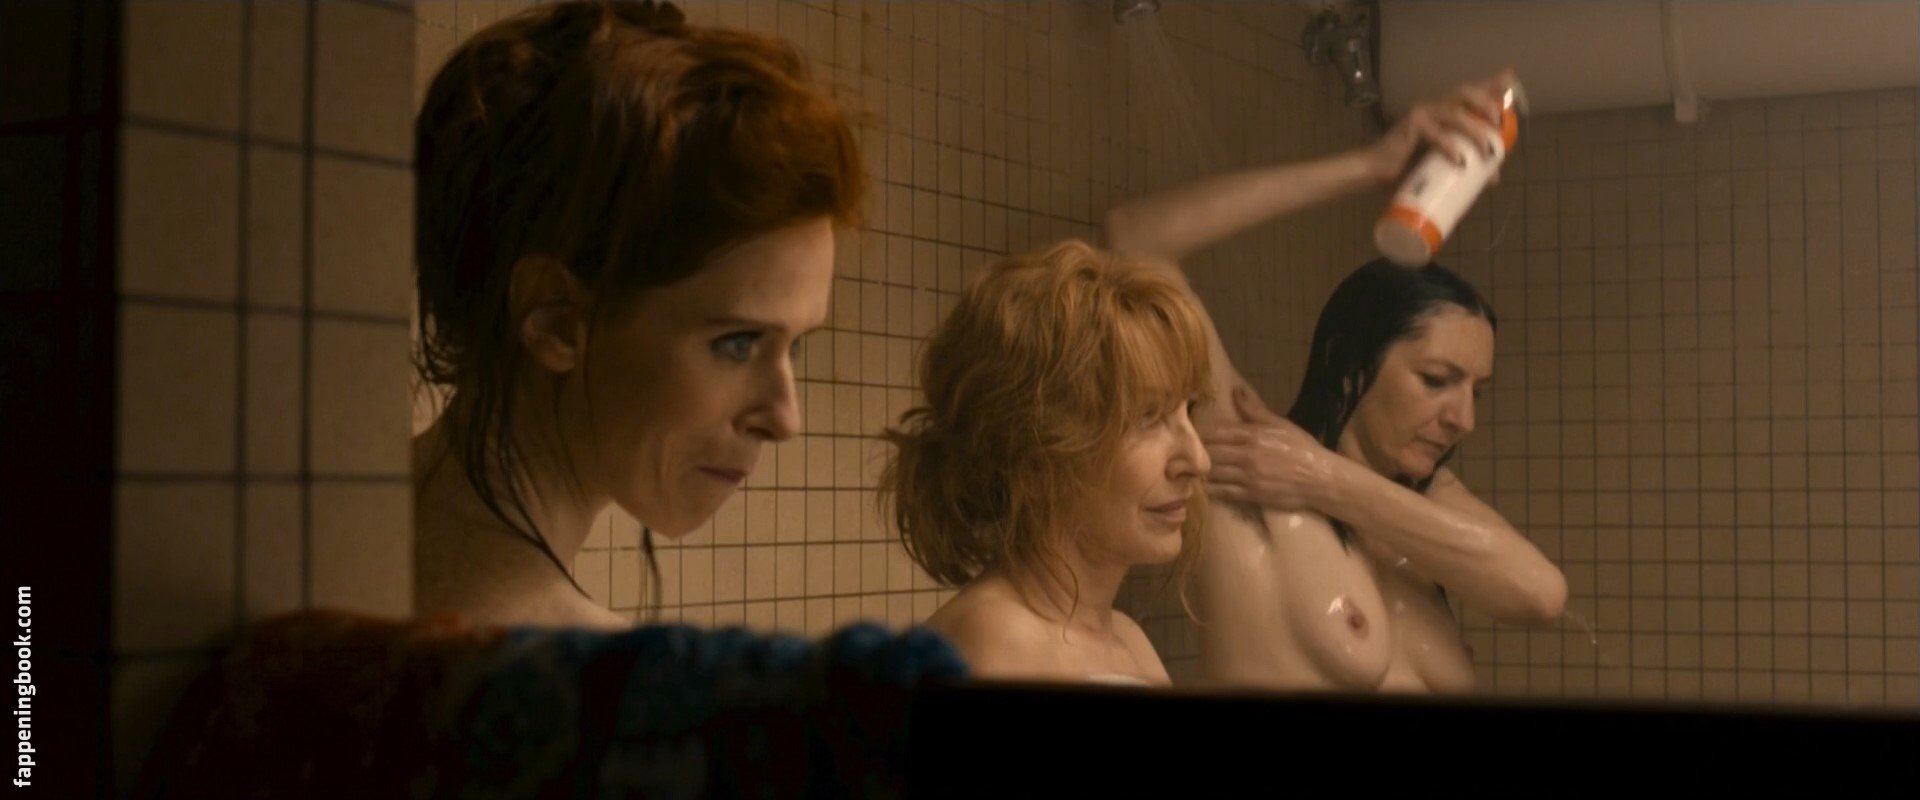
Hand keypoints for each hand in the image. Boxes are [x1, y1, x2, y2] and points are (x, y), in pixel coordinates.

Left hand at [1202, 387, 1342, 511]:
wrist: (1321, 479)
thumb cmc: (1302, 449)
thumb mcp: (1280, 424)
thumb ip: (1254, 410)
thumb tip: (1236, 390)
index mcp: (1254, 435)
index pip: (1216, 432)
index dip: (1198, 433)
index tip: (1188, 433)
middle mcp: (1248, 455)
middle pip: (1210, 453)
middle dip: (1194, 453)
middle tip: (1181, 454)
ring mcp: (1248, 476)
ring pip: (1213, 473)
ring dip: (1199, 472)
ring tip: (1188, 470)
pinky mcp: (1251, 495)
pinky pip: (1223, 492)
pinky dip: (1210, 490)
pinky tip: (1202, 488)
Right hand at [1362, 68, 1513, 186]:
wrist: (1376, 172)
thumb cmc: (1407, 167)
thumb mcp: (1443, 163)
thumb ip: (1466, 163)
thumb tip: (1494, 178)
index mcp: (1443, 112)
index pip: (1470, 94)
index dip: (1490, 84)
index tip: (1509, 79)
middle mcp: (1434, 106)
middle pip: (1465, 93)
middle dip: (1486, 103)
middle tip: (1499, 122)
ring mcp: (1422, 112)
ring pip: (1455, 112)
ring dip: (1475, 130)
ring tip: (1487, 150)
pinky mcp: (1411, 124)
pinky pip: (1435, 133)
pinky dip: (1450, 147)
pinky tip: (1460, 161)